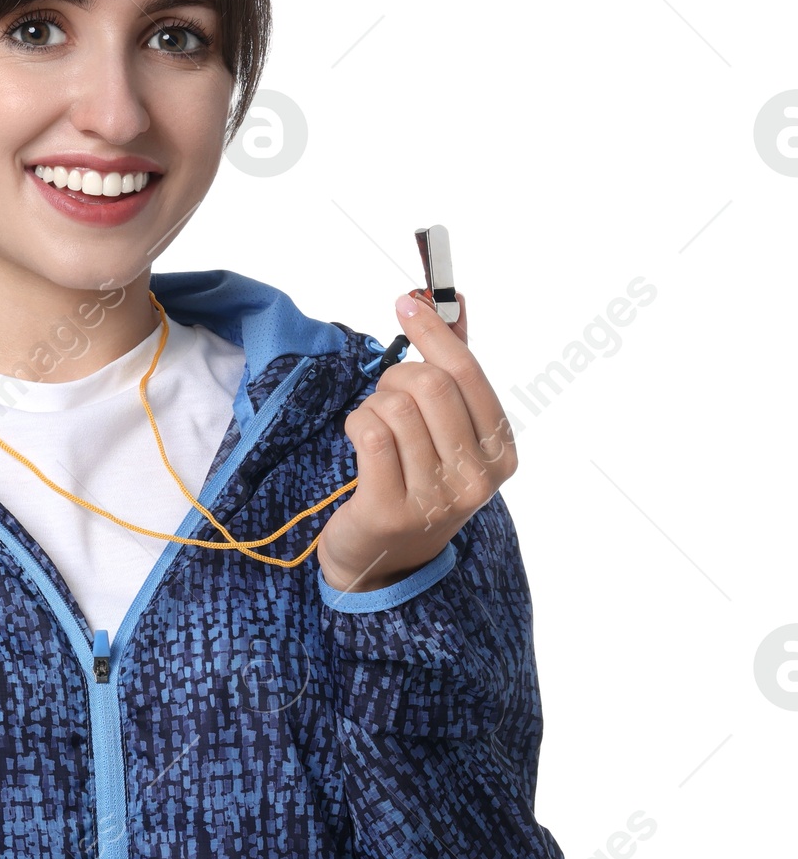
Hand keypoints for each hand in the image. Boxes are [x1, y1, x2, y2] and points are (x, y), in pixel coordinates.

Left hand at [315, 289, 516, 592]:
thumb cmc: (417, 479)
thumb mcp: (449, 428)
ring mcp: (436, 499)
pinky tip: (359, 443)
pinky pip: (369, 434)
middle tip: (386, 394)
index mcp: (501, 452)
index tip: (406, 304)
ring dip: (373, 406)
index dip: (433, 332)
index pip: (467, 373)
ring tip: (375, 427)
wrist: (383, 559)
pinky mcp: (390, 509)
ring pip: (395, 408)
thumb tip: (455, 299)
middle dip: (396, 376)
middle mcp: (477, 479)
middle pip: (429, 385)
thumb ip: (454, 364)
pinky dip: (356, 425)